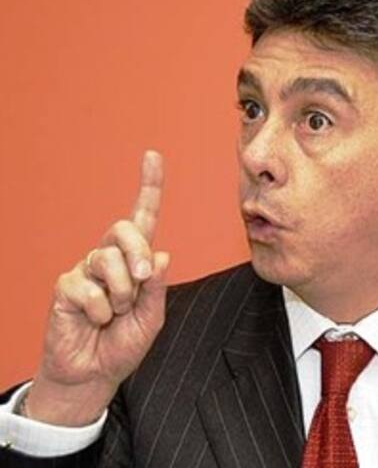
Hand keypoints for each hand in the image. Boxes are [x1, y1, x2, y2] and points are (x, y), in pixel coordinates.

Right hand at [26, 150, 169, 426]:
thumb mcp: (152, 317)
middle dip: (137, 254)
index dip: (148, 187)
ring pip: (108, 261)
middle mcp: (110, 258)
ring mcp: (85, 270)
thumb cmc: (124, 343)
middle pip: (124, 228)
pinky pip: (88, 288)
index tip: (152, 155)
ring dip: (122, 295)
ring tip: (115, 314)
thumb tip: (161, 253)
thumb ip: (156, 287)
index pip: (142, 218)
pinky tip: (95, 320)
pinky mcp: (65, 286)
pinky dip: (101, 311)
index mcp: (135, 261)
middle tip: (141, 281)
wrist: (95, 374)